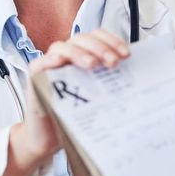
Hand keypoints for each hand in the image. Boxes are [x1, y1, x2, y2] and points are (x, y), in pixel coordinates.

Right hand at [10, 29, 130, 166]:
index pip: (97, 37)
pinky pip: (41, 63)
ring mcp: (50, 65)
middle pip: (82, 39)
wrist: (51, 138)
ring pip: (63, 47)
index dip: (112, 40)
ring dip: (80, 53)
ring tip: (93, 65)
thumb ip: (111, 83)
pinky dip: (51, 60)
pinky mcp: (36, 77)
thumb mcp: (99, 96)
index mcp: (83, 57)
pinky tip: (61, 62)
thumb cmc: (75, 117)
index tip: (126, 54)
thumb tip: (138, 76)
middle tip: (113, 62)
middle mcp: (67, 57)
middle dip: (100, 48)